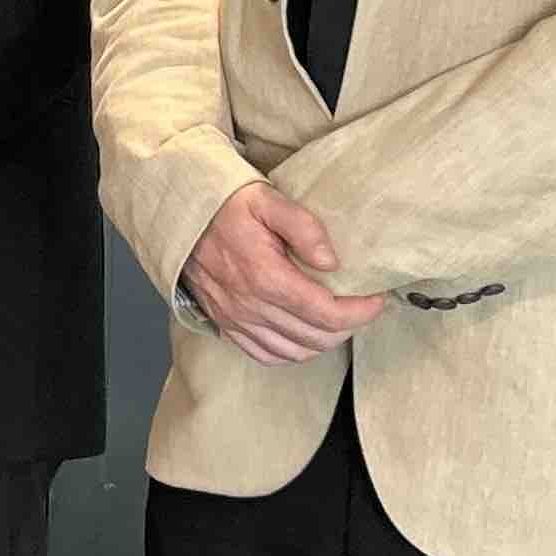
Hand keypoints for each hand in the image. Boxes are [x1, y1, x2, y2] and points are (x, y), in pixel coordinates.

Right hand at [182, 182, 385, 364]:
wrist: (179, 214)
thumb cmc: (226, 205)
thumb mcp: (267, 200)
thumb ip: (304, 227)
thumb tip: (332, 262)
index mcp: (266, 277)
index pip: (327, 313)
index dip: (360, 312)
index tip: (376, 298)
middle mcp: (251, 305)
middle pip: (316, 337)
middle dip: (348, 326)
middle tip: (360, 306)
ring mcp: (236, 319)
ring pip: (295, 351)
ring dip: (323, 341)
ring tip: (335, 319)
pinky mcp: (225, 323)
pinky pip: (266, 355)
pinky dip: (292, 352)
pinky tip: (302, 335)